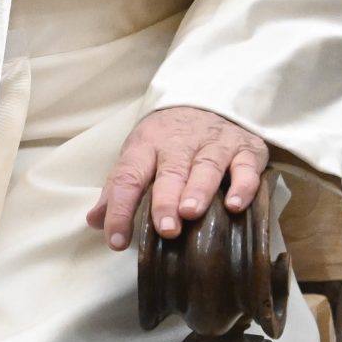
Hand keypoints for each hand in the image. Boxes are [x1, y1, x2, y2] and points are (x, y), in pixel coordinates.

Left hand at [87, 106, 268, 252]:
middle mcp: (179, 143)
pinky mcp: (245, 149)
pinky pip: (245, 167)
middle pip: (170, 171)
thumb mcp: (138, 155)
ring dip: (198, 189)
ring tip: (191, 212)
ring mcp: (214, 144)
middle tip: (165, 229)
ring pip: (206, 166)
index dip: (119, 209)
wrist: (206, 101)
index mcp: (145, 147)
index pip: (127, 177)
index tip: (116, 240)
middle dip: (165, 200)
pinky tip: (234, 205)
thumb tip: (95, 221)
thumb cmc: (167, 140)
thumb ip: (118, 189)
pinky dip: (242, 185)